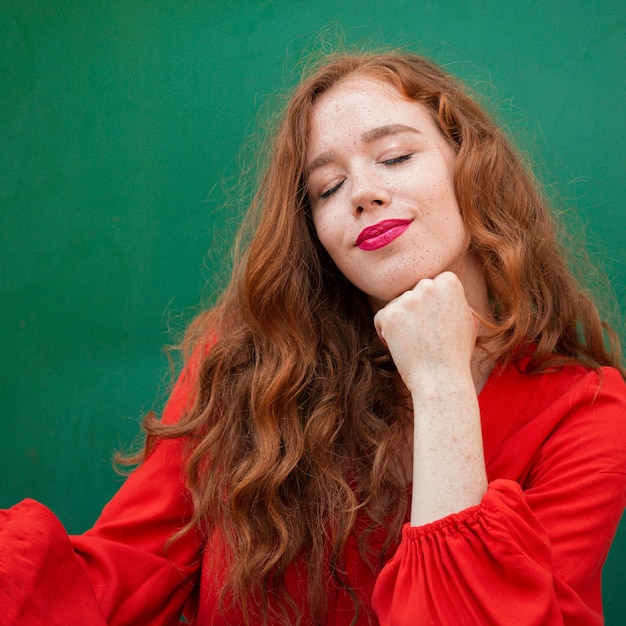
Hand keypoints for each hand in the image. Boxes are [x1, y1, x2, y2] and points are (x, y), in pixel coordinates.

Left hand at [373, 271, 478, 392]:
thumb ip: (455, 299)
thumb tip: (444, 286)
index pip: (431, 285)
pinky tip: (401, 347)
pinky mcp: (390, 315)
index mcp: (449, 282)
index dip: (431, 307)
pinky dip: (386, 333)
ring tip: (415, 344)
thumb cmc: (456, 354)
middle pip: (411, 294)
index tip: (438, 326)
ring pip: (395, 305)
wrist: (441, 379)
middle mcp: (427, 286)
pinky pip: (381, 318)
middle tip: (425, 337)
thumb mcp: (467, 320)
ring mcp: (407, 300)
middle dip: (414, 313)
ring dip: (400, 323)